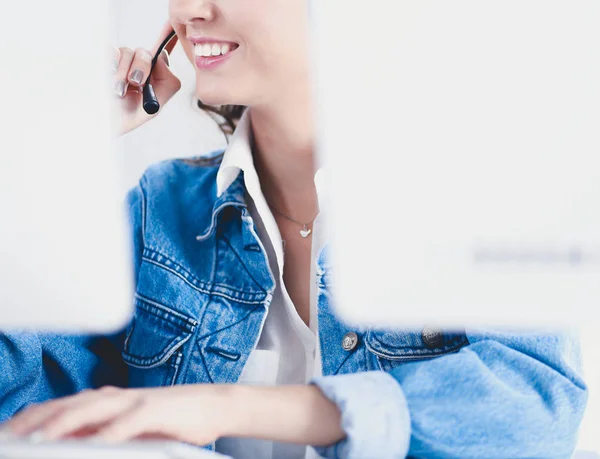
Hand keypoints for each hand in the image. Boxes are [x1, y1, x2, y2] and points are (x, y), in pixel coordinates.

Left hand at [4, 385, 229, 444]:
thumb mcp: (127, 427)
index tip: (7, 434)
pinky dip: (110, 432)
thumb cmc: (169, 418)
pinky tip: (96, 443)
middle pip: (67, 406)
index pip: (58, 407)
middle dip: (34, 422)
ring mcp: (135, 401)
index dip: (30, 420)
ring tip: (38, 440)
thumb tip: (65, 442)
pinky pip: (128, 421)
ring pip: (91, 409)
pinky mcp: (155, 409)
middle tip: (8, 438)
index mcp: (105, 400)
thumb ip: (97, 431)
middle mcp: (115, 396)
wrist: (211, 405)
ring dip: (62, 423)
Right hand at [113, 21, 180, 135]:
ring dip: (123, 72)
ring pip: (129, 52)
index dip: (166, 40)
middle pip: (147, 52)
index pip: (162, 56)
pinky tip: (109, 80)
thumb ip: (166, 85)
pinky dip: (111, 65)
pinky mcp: (105, 59)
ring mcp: (122, 62)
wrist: (100, 124)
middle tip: (135, 82)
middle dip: (142, 67)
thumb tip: (162, 60)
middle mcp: (140, 67)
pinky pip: (110, 51)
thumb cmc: (126, 119)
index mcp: (155, 78)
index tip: (168, 31)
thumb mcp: (152, 107)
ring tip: (118, 91)